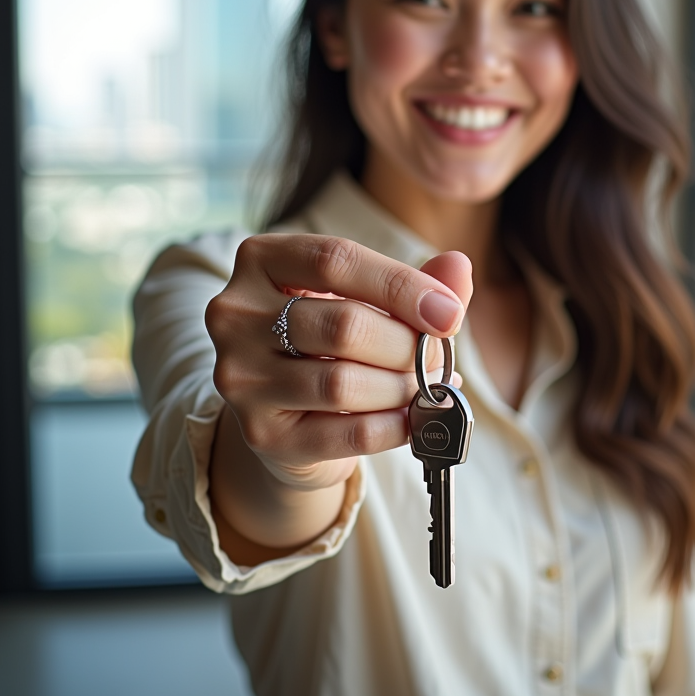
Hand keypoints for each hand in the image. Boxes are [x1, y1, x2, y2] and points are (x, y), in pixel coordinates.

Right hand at [205, 235, 472, 494]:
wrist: (292, 411)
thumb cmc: (334, 339)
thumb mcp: (369, 297)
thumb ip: (415, 281)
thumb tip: (459, 267)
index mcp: (259, 261)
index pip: (334, 261)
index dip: (401, 286)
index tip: (450, 312)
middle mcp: (235, 315)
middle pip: (342, 325)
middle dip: (407, 345)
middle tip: (440, 356)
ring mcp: (240, 377)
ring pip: (343, 383)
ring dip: (403, 387)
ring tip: (429, 384)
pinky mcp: (261, 433)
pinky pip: (346, 434)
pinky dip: (396, 426)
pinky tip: (417, 416)